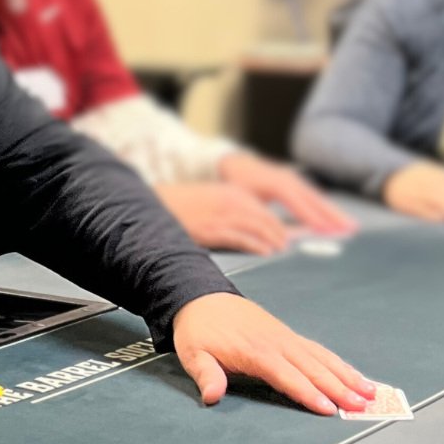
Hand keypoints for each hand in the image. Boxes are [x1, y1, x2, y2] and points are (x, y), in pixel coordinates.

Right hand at [154, 182, 290, 254]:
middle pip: (265, 218)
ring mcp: (221, 215)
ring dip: (272, 239)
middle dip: (279, 233)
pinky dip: (256, 245)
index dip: (278, 223)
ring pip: (257, 228)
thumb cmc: (185, 205)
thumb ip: (235, 208)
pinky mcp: (212, 229)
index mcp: (232, 191)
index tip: (285, 234)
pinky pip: (241, 238)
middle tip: (286, 245)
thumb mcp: (213, 199)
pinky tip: (264, 252)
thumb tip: (257, 224)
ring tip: (279, 249)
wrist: (157, 204)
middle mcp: (230, 201)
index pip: (264, 208)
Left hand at [173, 292, 376, 415]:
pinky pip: (318, 350)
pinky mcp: (288, 334)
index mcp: (255, 351)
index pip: (286, 376)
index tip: (328, 408)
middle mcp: (276, 343)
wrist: (201, 296)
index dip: (307, 393)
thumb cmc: (198, 330)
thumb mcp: (194, 352)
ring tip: (371, 393)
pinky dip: (338, 363)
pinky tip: (354, 376)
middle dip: (339, 388)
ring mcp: (285, 337)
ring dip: (346, 376)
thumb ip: (206, 374)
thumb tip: (212, 396)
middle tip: (363, 406)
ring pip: (321, 358)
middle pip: (312, 369)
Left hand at [218, 152, 357, 235]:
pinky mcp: (296, 182)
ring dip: (335, 212)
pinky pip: (314, 196)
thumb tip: (273, 232)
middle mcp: (289, 179)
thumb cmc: (237, 183)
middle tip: (352, 229)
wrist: (235, 163)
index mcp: (276, 184)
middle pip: (315, 199)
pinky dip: (327, 207)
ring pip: (318, 198)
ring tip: (351, 225)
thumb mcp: (243, 198)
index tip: (328, 230)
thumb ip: (259, 213)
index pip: (299, 203)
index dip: (313, 217)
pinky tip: (337, 217)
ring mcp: (294, 179)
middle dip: (334, 215)